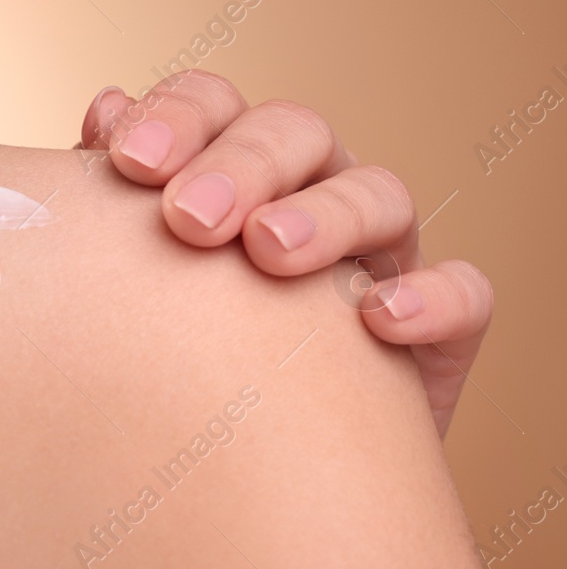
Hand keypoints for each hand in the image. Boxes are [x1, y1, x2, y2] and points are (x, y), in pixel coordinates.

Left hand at [79, 69, 492, 438]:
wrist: (247, 463)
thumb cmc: (174, 347)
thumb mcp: (135, 272)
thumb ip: (116, 197)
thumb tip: (105, 110)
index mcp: (230, 163)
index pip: (214, 104)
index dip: (177, 117)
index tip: (129, 161)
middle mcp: (310, 188)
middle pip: (293, 133)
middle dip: (240, 165)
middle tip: (188, 219)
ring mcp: (380, 249)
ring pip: (379, 193)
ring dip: (324, 214)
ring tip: (269, 252)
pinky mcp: (438, 326)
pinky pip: (462, 292)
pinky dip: (430, 297)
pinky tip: (378, 320)